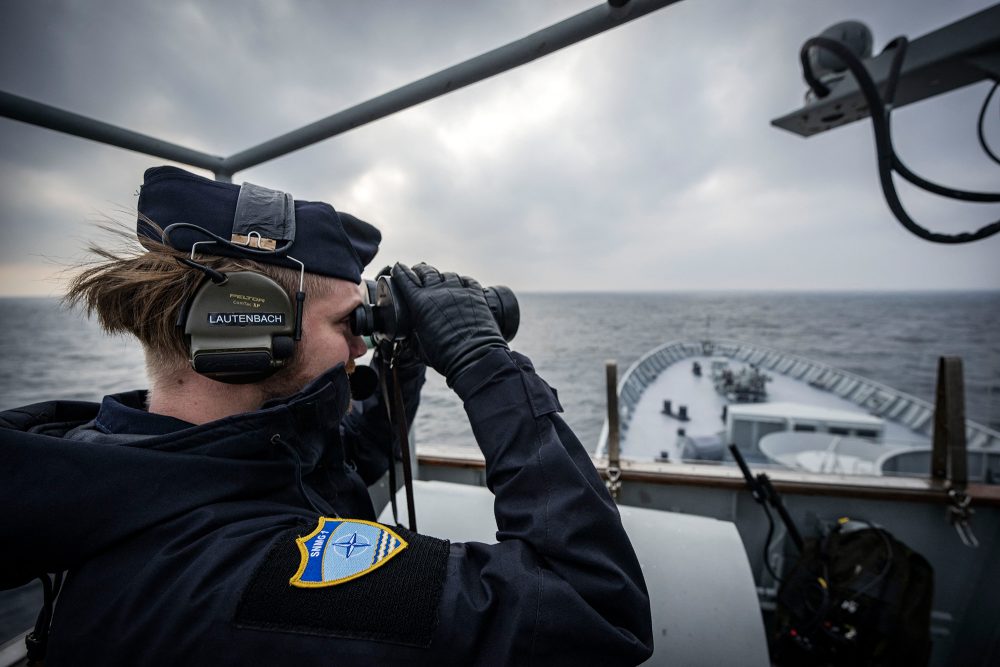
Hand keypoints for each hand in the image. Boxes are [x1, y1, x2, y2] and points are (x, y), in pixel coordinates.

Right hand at [390, 262, 507, 383]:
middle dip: (420, 270)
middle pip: (426, 272)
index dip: (400, 271)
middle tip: (418, 272)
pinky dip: (461, 281)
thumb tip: (411, 331)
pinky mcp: (476, 294)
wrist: (474, 357)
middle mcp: (438, 291)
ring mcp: (458, 290)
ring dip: (441, 277)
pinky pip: (467, 280)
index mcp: (419, 302)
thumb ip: (413, 332)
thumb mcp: (419, 344)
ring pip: (447, 274)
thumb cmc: (445, 356)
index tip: (398, 268)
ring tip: (440, 281)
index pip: (405, 278)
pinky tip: (460, 285)